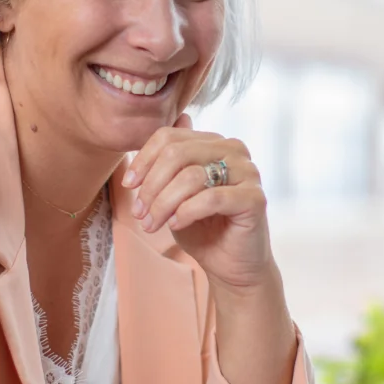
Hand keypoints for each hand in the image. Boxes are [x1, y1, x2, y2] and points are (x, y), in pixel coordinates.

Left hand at [123, 114, 271, 291]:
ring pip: (191, 176)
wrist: (232, 266)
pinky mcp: (255, 198)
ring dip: (163, 203)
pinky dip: (186, 212)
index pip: (170, 136)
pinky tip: (175, 224)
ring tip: (152, 224)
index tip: (129, 185)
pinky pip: (211, 198)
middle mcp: (235, 150)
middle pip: (177, 153)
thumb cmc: (203, 228)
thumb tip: (179, 117)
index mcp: (215, 143)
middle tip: (139, 213)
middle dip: (150, 186)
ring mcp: (248, 172)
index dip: (144, 160)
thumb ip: (174, 159)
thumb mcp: (177, 192)